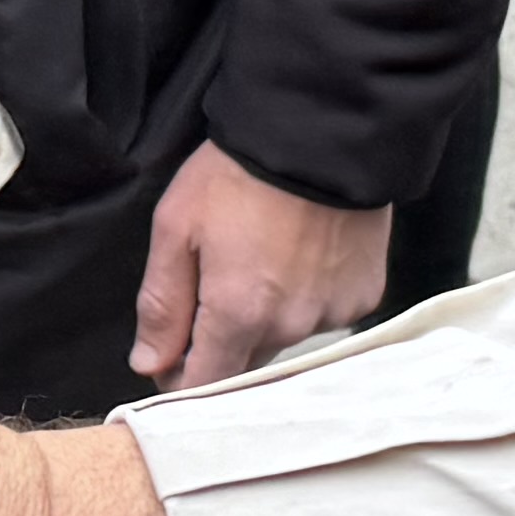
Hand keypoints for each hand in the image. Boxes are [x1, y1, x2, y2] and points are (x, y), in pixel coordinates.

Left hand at [128, 141, 390, 389]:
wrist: (325, 130)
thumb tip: (150, 364)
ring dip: (268, 314)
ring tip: (264, 255)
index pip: (204, 385)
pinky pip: (323, 312)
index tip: (169, 354)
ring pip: (285, 336)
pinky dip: (307, 294)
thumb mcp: (177, 227)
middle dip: (223, 337)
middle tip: (216, 277)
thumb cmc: (240, 172)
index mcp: (239, 314)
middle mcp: (291, 327)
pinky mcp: (364, 295)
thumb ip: (162, 303)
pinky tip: (302, 253)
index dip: (179, 377)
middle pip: (245, 362)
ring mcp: (334, 313)